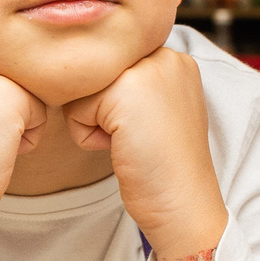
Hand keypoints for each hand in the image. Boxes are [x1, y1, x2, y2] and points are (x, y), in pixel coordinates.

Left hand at [63, 48, 226, 260]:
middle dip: (103, 110)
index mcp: (175, 59)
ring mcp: (147, 70)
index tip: (145, 130)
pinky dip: (88, 136)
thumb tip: (85, 78)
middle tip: (138, 137)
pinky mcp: (125, 92)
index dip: (114, 104)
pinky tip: (122, 149)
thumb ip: (134, 85)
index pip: (113, 66)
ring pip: (84, 90)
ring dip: (95, 123)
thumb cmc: (164, 167)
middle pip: (96, 74)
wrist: (183, 205)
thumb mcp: (158, 110)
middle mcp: (165, 56)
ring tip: (131, 142)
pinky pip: (76, 108)